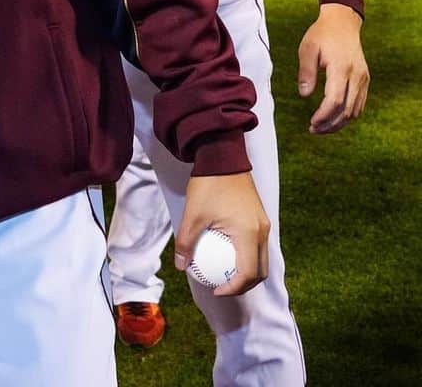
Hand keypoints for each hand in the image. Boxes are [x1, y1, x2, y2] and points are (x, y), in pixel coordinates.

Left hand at [174, 172, 269, 295]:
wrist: (223, 156)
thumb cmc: (208, 184)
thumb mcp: (192, 214)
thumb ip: (186, 241)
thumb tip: (181, 266)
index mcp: (249, 234)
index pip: (247, 274)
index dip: (233, 288)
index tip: (216, 290)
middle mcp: (262, 231)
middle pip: (260, 271)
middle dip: (243, 285)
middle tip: (222, 286)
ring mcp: (264, 223)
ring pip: (261, 258)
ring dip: (247, 271)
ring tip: (225, 273)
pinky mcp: (261, 216)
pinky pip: (258, 244)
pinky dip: (248, 256)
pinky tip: (227, 253)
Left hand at [298, 2, 368, 133]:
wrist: (343, 23)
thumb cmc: (321, 35)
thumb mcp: (307, 49)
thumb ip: (306, 72)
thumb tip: (304, 95)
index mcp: (341, 68)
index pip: (336, 100)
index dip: (324, 115)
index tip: (311, 123)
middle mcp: (356, 75)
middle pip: (347, 110)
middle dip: (330, 124)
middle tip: (313, 130)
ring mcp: (363, 78)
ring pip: (355, 110)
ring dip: (339, 122)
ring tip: (321, 127)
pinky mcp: (365, 79)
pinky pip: (359, 103)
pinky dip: (347, 114)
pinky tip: (333, 118)